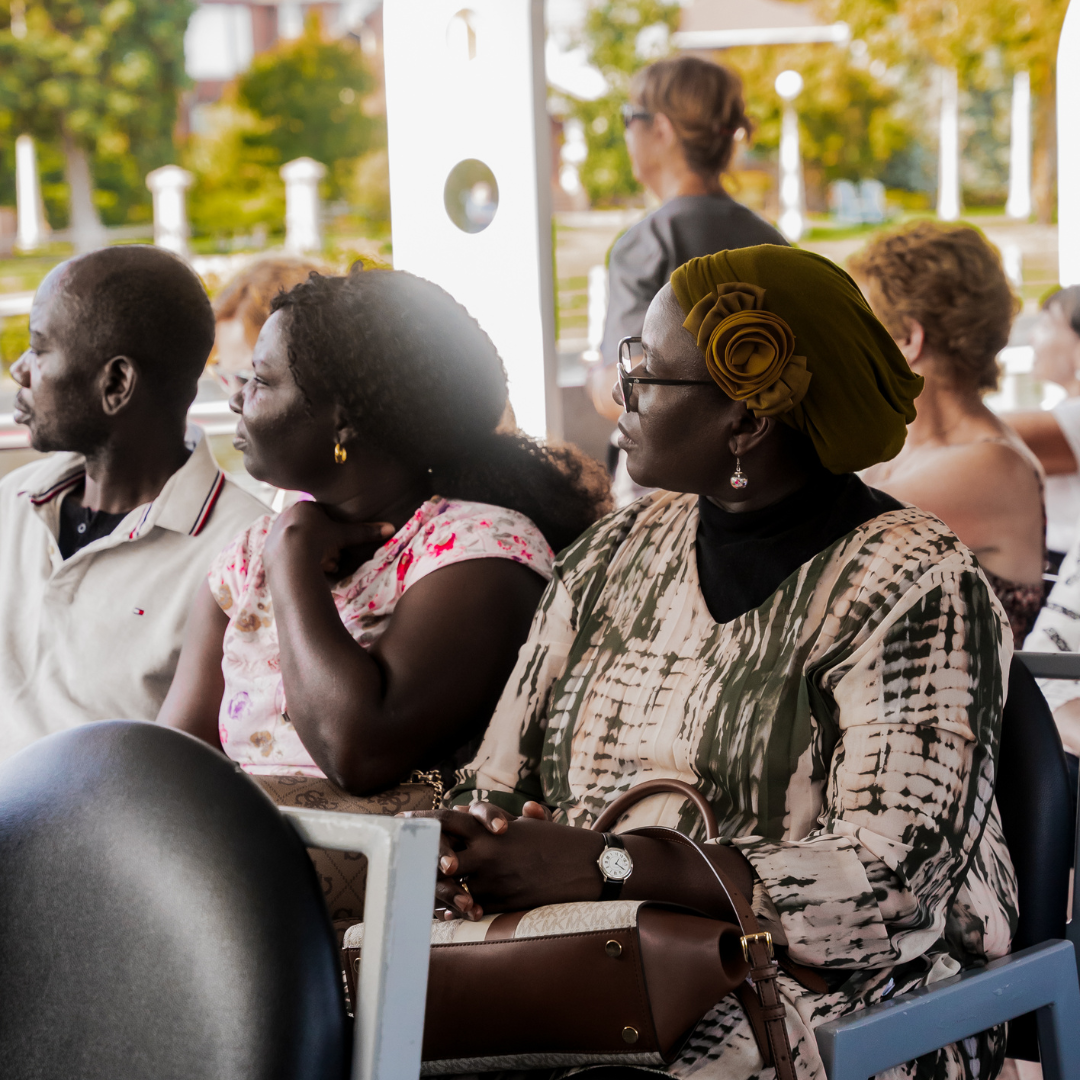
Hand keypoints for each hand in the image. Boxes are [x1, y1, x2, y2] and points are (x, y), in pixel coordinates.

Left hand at [263, 501, 393, 575]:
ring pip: (300, 544)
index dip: (332, 532)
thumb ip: (365, 532)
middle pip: (312, 532)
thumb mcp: (344, 536)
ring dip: (311, 556)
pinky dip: (297, 563)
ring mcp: (275, 533)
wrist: (290, 558)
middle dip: (323, 546)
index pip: (322, 517)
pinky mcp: (268, 550)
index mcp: (304, 507)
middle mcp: (286, 516)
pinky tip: (304, 570)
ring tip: (319, 566)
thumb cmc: (318, 540)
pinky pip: (288, 556)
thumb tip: (390, 527)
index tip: (336, 544)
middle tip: (329, 558)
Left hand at [404, 801, 596, 920]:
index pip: (450, 820)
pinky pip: (474, 909)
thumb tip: (525, 809)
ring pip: (455, 885)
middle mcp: (489, 852)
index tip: (403, 822)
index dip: (425, 821)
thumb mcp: (539, 825)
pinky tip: (446, 914)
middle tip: (400, 857)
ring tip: (415, 890)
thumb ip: (523, 819)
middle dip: (420, 857)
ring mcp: (495, 879)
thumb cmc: (564, 843)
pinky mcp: (505, 902)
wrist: (589, 867)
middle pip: (442, 853)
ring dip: (439, 888)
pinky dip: (461, 910)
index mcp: (493, 829)